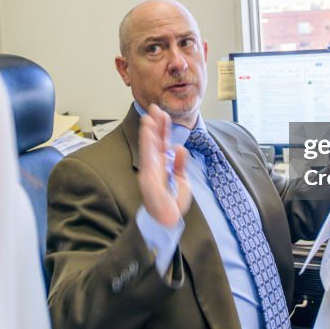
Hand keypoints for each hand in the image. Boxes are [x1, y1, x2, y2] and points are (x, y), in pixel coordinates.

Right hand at [138, 104, 191, 226]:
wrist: (167, 221)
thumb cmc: (172, 205)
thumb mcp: (182, 181)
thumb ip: (180, 164)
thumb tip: (180, 148)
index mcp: (164, 165)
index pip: (164, 142)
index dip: (163, 128)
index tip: (162, 114)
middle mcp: (155, 165)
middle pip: (155, 141)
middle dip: (154, 124)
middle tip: (154, 107)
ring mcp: (150, 170)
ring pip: (149, 146)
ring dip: (148, 131)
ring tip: (148, 116)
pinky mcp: (148, 176)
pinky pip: (147, 157)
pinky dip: (147, 144)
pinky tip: (147, 132)